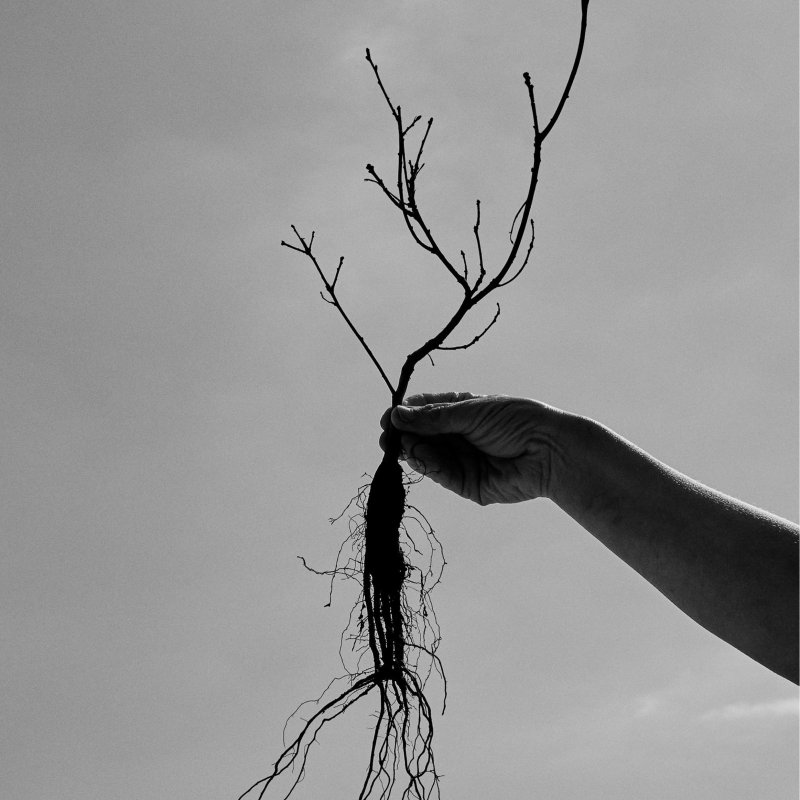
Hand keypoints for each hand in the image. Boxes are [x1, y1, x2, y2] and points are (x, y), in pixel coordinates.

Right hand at [379, 392, 562, 504]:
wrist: (549, 451)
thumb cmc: (516, 421)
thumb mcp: (471, 412)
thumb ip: (434, 417)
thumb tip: (397, 414)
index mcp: (462, 412)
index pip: (426, 412)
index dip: (406, 414)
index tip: (389, 417)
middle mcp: (460, 436)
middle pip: (422, 436)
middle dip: (403, 435)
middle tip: (387, 436)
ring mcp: (463, 461)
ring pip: (428, 456)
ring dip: (412, 451)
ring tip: (401, 444)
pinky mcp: (467, 485)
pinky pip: (441, 475)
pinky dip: (427, 465)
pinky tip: (418, 456)